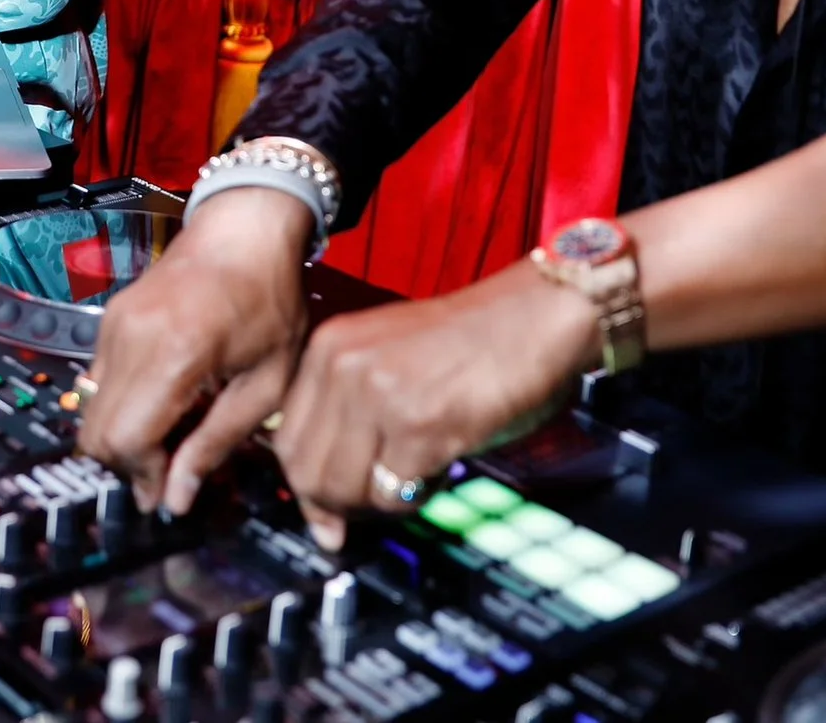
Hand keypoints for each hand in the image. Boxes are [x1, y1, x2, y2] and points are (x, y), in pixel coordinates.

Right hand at [78, 187, 314, 515]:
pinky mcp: (109, 320)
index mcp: (176, 352)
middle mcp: (132, 337)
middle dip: (129, 465)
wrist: (246, 228)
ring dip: (123, 438)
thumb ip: (218, 442)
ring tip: (172, 436)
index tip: (169, 495)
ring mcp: (113, 325)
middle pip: (96, 434)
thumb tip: (178, 497)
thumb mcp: (266, 381)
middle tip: (170, 473)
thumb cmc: (270, 297)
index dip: (145, 478)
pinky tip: (163, 404)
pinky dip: (121, 408)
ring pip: (90, 412)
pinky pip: (98, 384)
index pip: (127, 440)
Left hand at [273, 261, 598, 548]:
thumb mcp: (389, 358)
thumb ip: (348, 413)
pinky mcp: (420, 424)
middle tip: (374, 503)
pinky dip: (415, 497)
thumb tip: (323, 503)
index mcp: (330, 346)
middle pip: (307, 472)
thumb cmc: (474, 340)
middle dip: (337, 504)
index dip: (307, 486)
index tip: (324, 512)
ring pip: (343, 489)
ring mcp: (380, 394)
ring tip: (411, 477)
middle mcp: (345, 365)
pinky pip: (394, 494)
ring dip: (377, 502)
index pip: (287, 440)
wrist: (538, 314)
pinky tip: (436, 470)